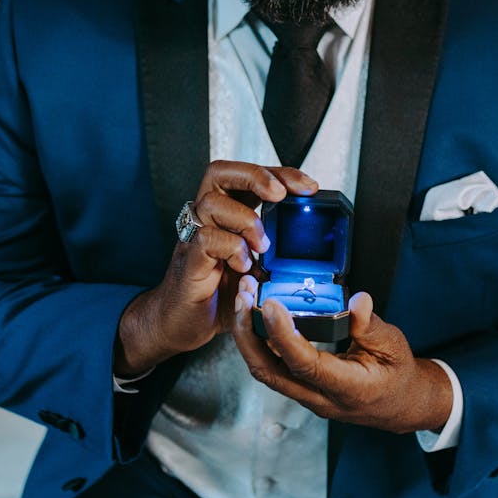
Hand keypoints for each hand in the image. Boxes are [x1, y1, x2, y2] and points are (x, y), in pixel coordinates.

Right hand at [115, 161, 317, 376]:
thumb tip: (315, 248)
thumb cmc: (219, 295)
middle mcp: (206, 219)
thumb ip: (277, 254)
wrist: (181, 325)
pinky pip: (205, 239)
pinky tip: (244, 266)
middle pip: (219, 172)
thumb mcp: (258, 269)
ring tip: (262, 246)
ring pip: (211, 203)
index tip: (309, 187)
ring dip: (246, 220)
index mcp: (226, 214)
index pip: (247, 176)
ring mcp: (193, 238)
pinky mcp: (188, 261)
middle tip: (281, 194)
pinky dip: (231, 248)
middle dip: (255, 175)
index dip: (278, 173)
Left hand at [233, 279, 452, 433]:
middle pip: (270, 371)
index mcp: (348, 388)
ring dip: (248, 336)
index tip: (271, 304)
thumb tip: (358, 301)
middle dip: (248, 334)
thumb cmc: (397, 375)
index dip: (284, 335)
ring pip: (265, 370)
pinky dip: (256, 341)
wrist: (400, 404)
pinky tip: (255, 315)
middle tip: (244, 297)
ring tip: (244, 300)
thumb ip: (371, 326)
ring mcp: (306, 397)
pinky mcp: (300, 389)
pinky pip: (270, 367)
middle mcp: (320, 398)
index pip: (306, 364)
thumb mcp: (393, 346)